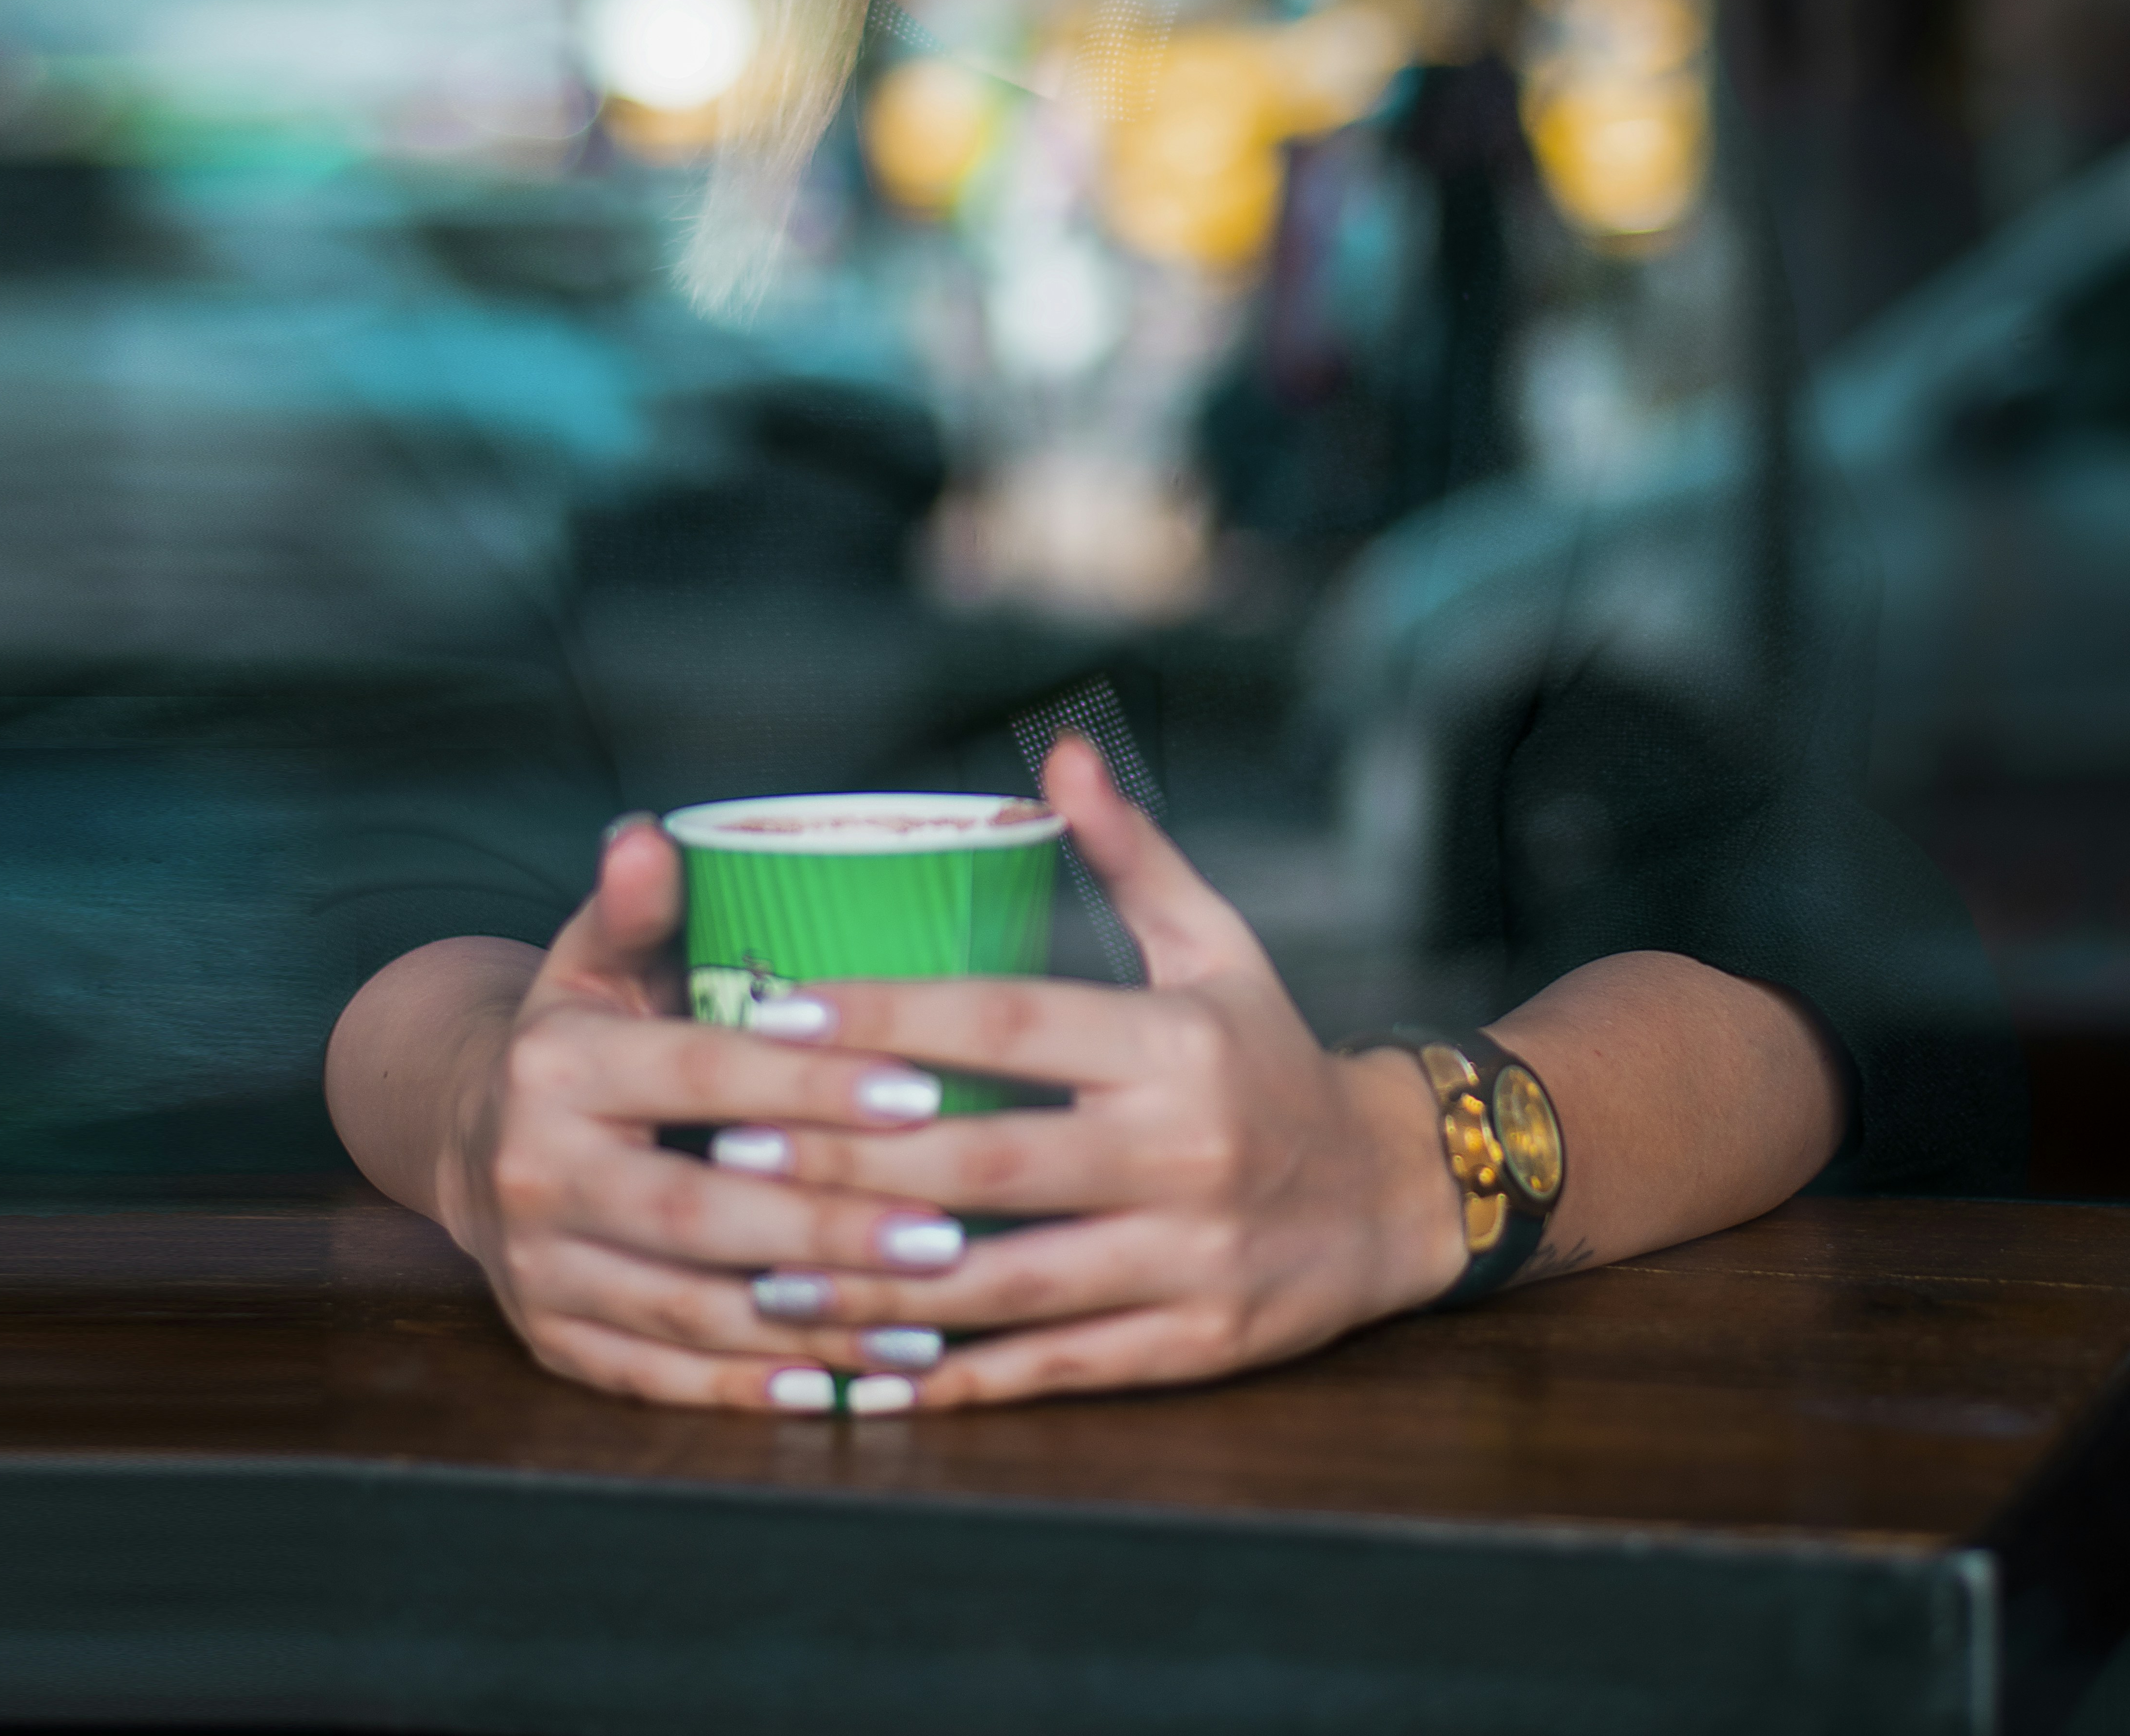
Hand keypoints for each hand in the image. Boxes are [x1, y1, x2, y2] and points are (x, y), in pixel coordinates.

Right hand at [436, 820, 983, 1411]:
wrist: (470, 1135)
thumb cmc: (578, 1032)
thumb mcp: (594, 955)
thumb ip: (639, 904)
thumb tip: (651, 835)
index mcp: (558, 1065)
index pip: (704, 1074)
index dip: (812, 1086)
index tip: (924, 1094)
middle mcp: (536, 1172)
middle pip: (702, 1213)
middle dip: (831, 1231)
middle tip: (949, 1237)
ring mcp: (538, 1269)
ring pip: (688, 1309)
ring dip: (811, 1326)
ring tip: (926, 1325)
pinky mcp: (551, 1339)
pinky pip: (657, 1376)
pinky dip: (747, 1390)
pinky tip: (839, 1387)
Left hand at [710, 738, 1465, 1406]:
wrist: (1397, 1190)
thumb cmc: (1273, 1054)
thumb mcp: (1217, 942)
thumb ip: (1129, 853)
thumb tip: (1059, 754)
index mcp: (1175, 1041)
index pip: (1006, 1022)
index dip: (888, 1018)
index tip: (780, 1010)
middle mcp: (1182, 1149)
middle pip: (986, 1158)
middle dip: (849, 1157)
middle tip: (732, 1144)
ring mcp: (1189, 1256)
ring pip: (1008, 1280)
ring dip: (879, 1284)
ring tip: (766, 1269)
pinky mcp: (1194, 1345)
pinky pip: (1056, 1365)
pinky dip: (959, 1375)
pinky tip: (871, 1371)